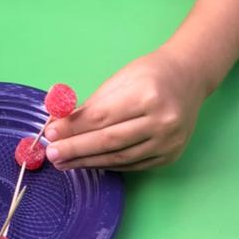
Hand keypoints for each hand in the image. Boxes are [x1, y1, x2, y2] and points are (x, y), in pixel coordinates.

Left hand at [43, 49, 207, 171]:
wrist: (189, 78)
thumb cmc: (149, 74)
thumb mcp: (119, 80)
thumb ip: (92, 105)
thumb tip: (59, 125)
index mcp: (147, 95)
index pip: (102, 117)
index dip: (74, 128)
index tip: (50, 134)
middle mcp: (161, 121)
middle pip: (110, 141)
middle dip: (76, 149)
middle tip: (52, 154)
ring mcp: (168, 142)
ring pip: (120, 157)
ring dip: (88, 162)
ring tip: (65, 162)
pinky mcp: (170, 156)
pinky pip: (132, 164)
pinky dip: (108, 164)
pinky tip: (89, 162)